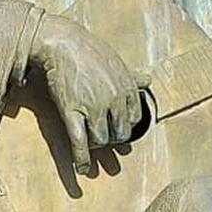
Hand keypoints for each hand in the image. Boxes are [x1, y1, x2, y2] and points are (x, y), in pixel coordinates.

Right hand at [30, 14, 143, 174]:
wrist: (62, 43)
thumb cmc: (90, 51)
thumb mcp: (116, 62)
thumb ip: (132, 76)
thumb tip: (148, 79)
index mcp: (127, 89)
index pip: (134, 119)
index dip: (125, 125)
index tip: (117, 128)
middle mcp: (114, 100)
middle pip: (120, 134)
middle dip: (112, 138)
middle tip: (103, 137)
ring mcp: (93, 107)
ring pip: (101, 140)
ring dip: (96, 145)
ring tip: (90, 143)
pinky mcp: (72, 111)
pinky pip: (80, 141)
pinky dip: (82, 158)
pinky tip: (83, 169)